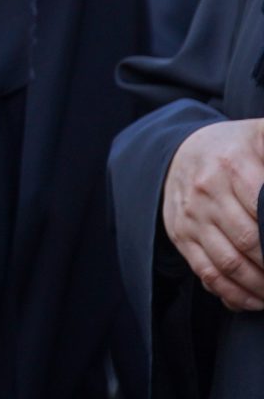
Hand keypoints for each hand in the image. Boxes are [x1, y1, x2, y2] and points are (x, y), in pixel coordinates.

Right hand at [163, 118, 263, 310]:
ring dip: (260, 287)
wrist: (180, 151)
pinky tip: (255, 300)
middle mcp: (207, 191)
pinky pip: (206, 273)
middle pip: (250, 242)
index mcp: (232, 165)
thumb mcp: (260, 137)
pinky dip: (233, 294)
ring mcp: (191, 216)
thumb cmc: (234, 150)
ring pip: (229, 264)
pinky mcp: (180, 236)